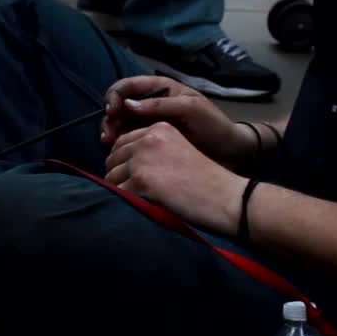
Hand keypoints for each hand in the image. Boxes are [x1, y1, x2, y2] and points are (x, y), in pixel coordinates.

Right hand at [102, 76, 255, 166]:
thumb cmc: (213, 125)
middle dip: (110, 116)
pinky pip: (128, 138)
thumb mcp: (190, 109)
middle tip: (108, 134)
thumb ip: (160, 104)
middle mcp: (151, 102)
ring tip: (109, 143)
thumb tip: (128, 104)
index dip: (116, 96)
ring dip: (111, 130)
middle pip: (120, 104)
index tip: (112, 111)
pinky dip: (119, 142)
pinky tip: (116, 150)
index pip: (129, 86)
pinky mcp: (149, 139)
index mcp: (161, 88)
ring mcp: (149, 121)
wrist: (228, 152)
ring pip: (120, 122)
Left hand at [105, 122, 245, 233]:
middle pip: (113, 158)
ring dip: (118, 189)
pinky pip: (117, 193)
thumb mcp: (178, 150)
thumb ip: (152, 149)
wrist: (225, 197)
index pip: (122, 141)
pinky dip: (122, 202)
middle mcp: (148, 139)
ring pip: (111, 176)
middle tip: (128, 190)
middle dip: (117, 175)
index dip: (121, 160)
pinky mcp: (142, 181)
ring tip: (134, 199)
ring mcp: (143, 159)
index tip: (127, 175)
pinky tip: (136, 207)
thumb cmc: (205, 180)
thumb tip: (117, 162)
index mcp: (158, 128)